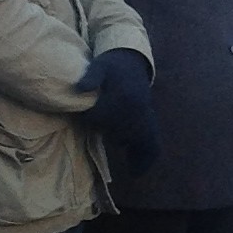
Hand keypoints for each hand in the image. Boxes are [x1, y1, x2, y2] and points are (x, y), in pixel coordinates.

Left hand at [76, 47, 156, 164]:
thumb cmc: (111, 65)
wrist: (130, 61)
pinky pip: (153, 142)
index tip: (85, 116)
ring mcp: (146, 114)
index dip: (92, 119)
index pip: (104, 117)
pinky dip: (148, 157)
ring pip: (145, 141)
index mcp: (125, 96)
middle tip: (100, 136)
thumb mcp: (99, 66)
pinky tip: (137, 169)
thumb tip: (79, 88)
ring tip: (133, 171)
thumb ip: (90, 76)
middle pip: (122, 133)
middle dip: (111, 135)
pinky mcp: (149, 118)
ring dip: (138, 156)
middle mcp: (139, 108)